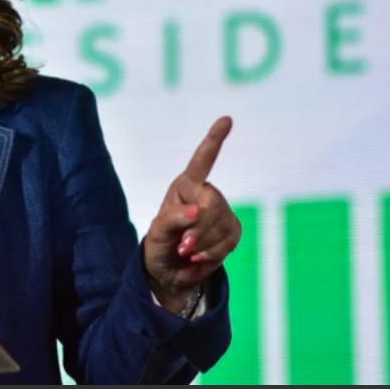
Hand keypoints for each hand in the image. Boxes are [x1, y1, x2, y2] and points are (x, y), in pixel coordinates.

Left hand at [143, 116, 241, 312]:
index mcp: (186, 185)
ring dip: (203, 244)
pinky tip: (199, 257)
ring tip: (186, 251)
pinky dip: (213, 253)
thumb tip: (197, 211)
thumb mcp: (157, 232)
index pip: (202, 160)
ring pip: (222, 224)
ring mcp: (222, 212)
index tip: (226, 119)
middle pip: (213, 204)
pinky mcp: (232, 230)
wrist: (169, 271)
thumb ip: (173, 219)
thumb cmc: (159, 244)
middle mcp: (206, 193)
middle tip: (183, 245)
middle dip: (199, 228)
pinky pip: (229, 241)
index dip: (214, 139)